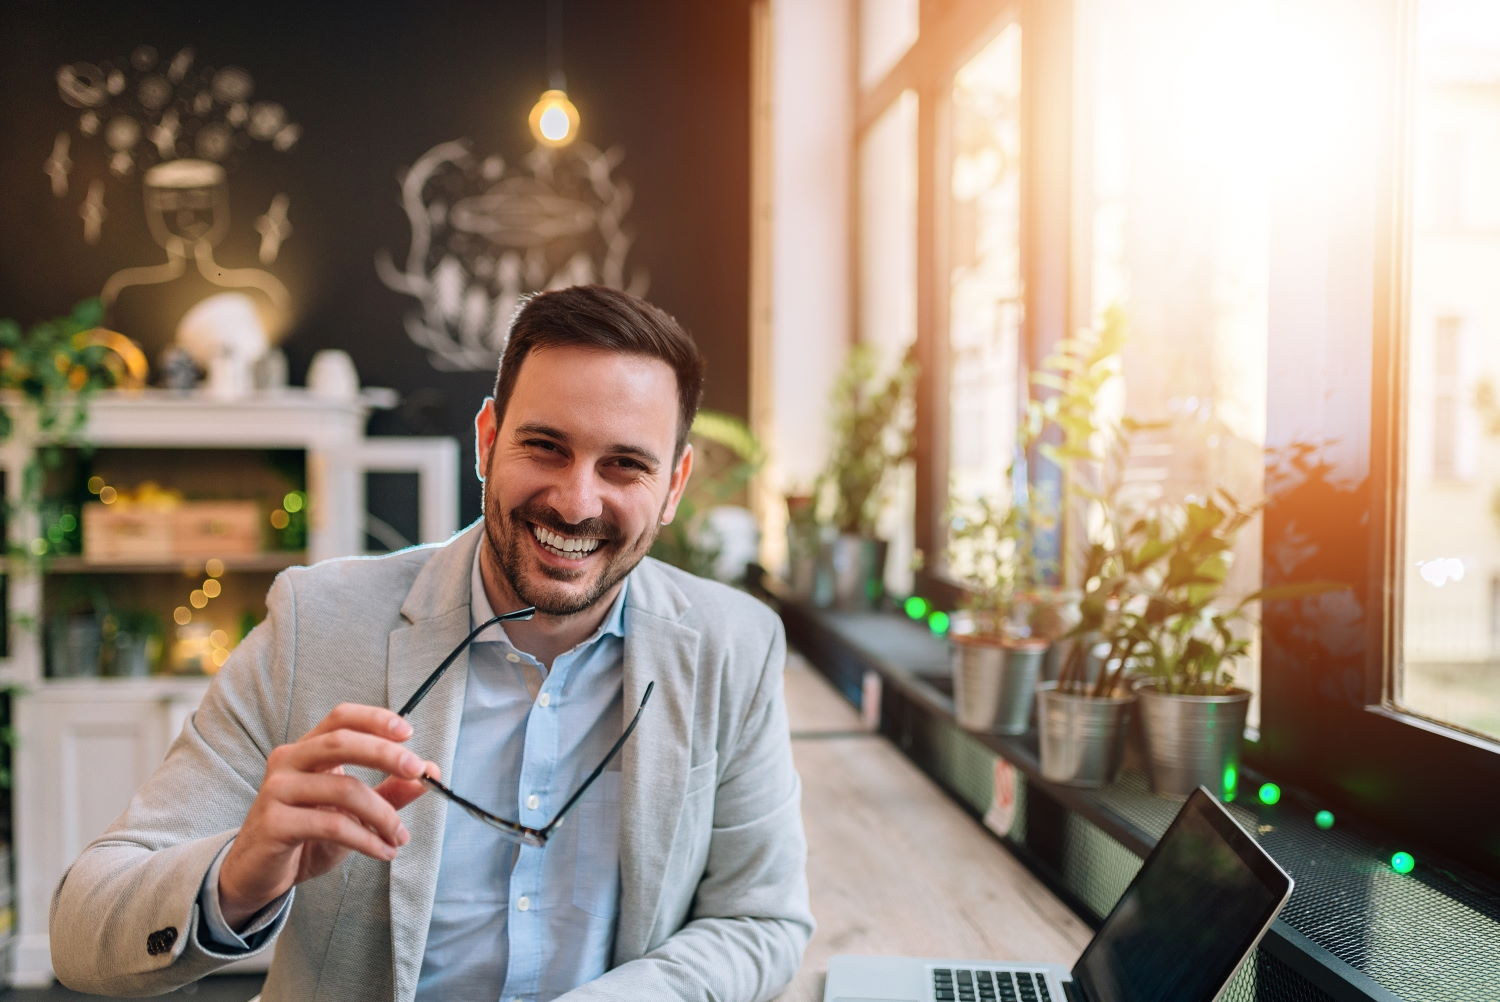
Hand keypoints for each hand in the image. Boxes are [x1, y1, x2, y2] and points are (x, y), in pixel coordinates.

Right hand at [217, 703, 438, 929]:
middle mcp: (288, 761)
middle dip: (385, 753)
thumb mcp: (353, 812)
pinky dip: (366, 839)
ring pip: (343, 789)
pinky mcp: (274, 823)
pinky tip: (382, 851)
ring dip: (383, 814)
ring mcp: (277, 790)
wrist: (259, 874)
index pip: (341, 717)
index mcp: (307, 750)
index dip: (375, 719)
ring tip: (400, 836)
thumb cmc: (307, 835)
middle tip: (418, 771)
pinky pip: (331, 825)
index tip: (408, 732)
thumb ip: (389, 791)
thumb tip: (431, 772)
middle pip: (341, 742)